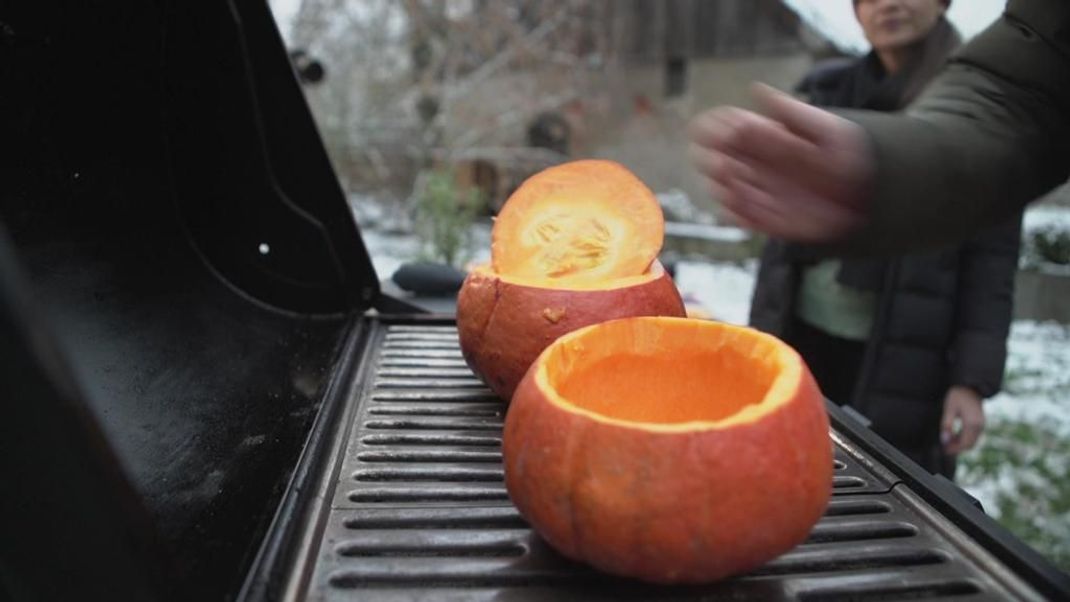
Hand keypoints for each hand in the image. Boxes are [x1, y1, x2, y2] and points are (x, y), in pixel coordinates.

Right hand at [688, 84, 872, 241]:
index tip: (715, 131)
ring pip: (723, 188)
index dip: (715, 128)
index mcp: (765, 135)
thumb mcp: (826, 127)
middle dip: (713, 160)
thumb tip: (756, 91)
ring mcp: (760, 190)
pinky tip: (742, 204)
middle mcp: (757, 163)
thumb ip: (791, 113)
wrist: (872, 192)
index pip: (726, 127)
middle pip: (717, 158)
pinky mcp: (766, 217)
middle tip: (725, 162)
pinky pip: (740, 216)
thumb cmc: (851, 153)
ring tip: (736, 181)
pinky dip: (736, 211)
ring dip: (723, 185)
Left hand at [941, 386, 984, 454]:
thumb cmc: (958, 396)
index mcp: (972, 423)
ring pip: (972, 441)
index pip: (964, 443)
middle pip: (969, 445)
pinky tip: (954, 436)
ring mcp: (982, 425)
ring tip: (947, 442)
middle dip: (957, 448)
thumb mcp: (949, 409)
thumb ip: (947, 425)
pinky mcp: (980, 423)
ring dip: (961, 444)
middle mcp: (980, 426)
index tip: (944, 450)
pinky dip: (964, 439)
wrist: (970, 386)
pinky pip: (973, 436)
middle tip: (944, 448)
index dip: (954, 449)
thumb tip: (944, 440)